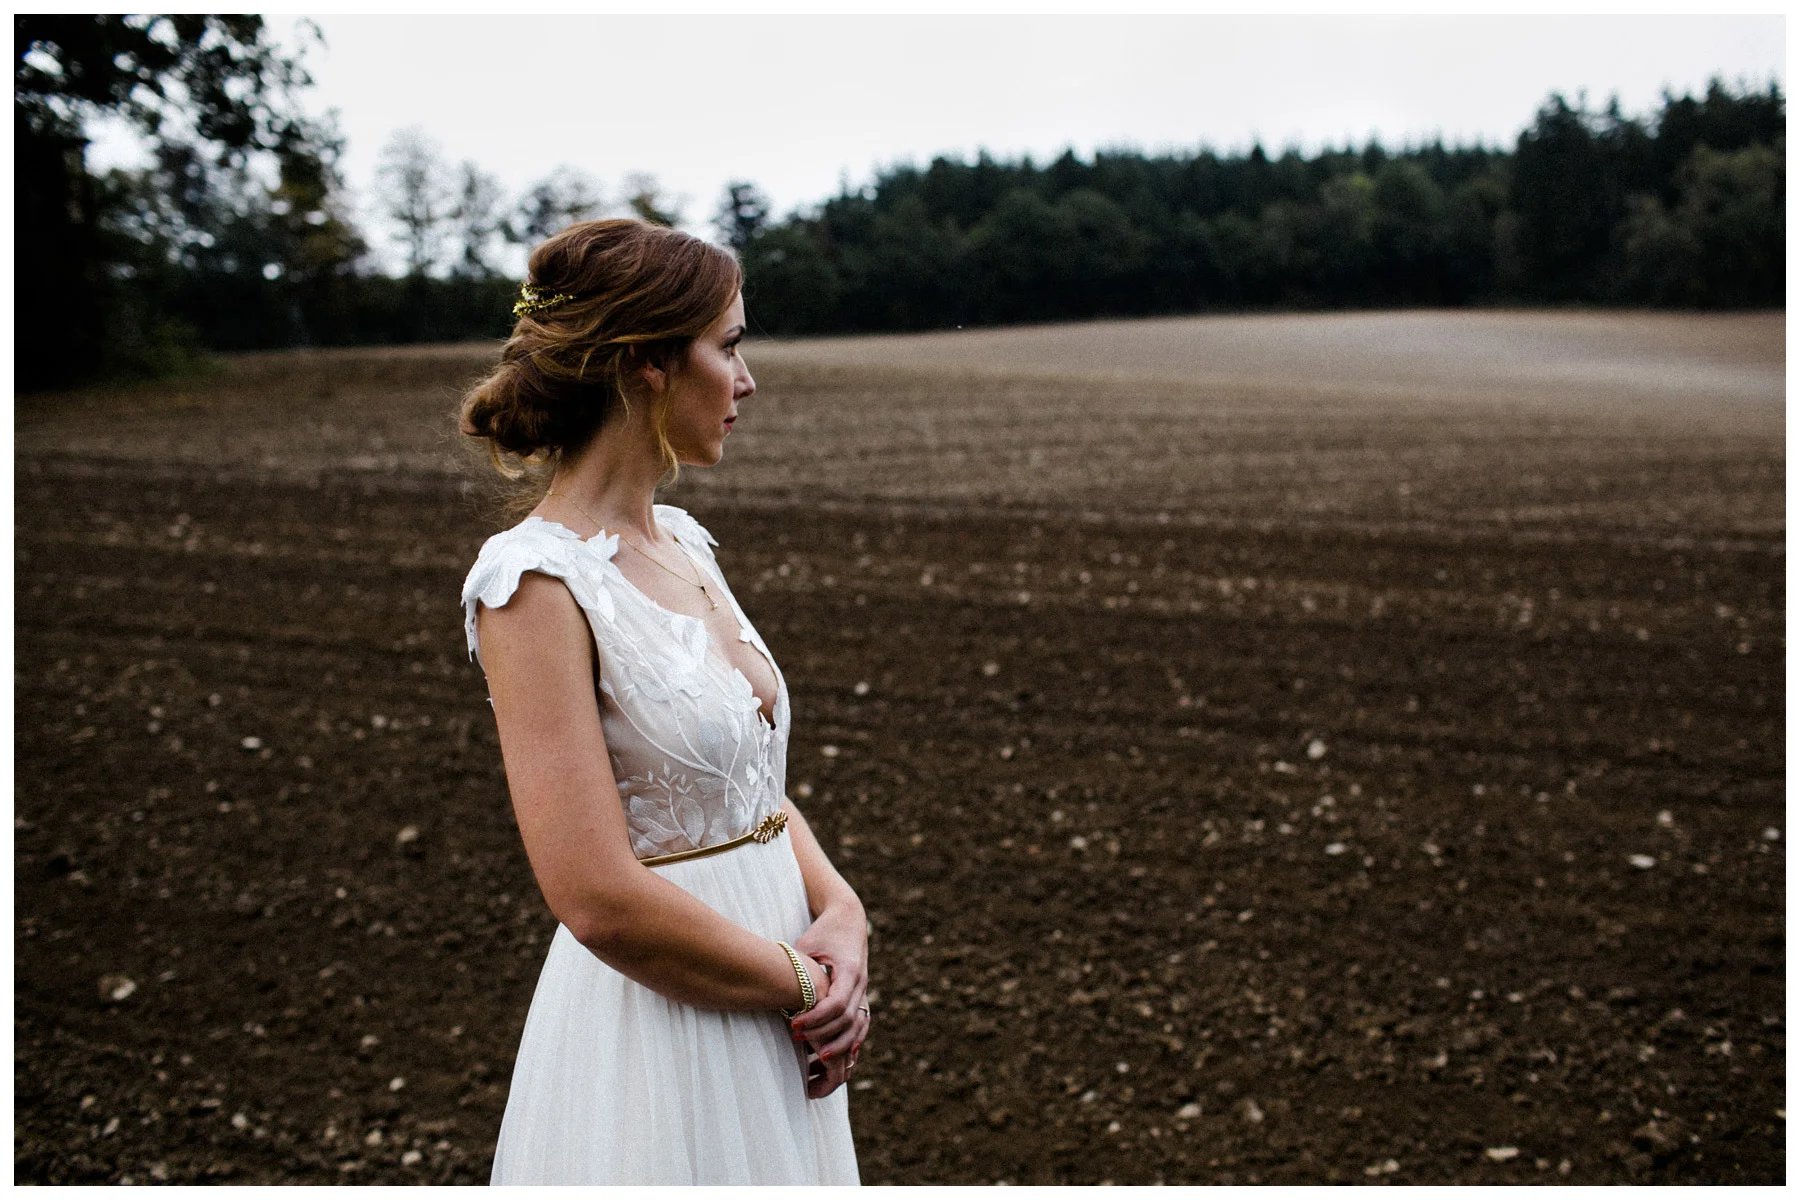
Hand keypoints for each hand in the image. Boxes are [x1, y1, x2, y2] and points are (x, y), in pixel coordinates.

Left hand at [790, 903, 870, 1097]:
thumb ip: (799, 969)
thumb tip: (774, 989)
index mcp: (850, 970)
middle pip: (847, 1019)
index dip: (815, 1019)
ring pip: (858, 1026)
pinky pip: (861, 1024)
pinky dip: (852, 1041)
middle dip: (822, 1035)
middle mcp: (861, 982)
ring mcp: (864, 990)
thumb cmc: (823, 930)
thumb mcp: (807, 944)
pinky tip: (841, 1058)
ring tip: (817, 1060)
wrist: (848, 918)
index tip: (793, 1026)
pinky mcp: (861, 996)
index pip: (836, 1004)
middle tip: (794, 1038)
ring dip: (839, 1045)